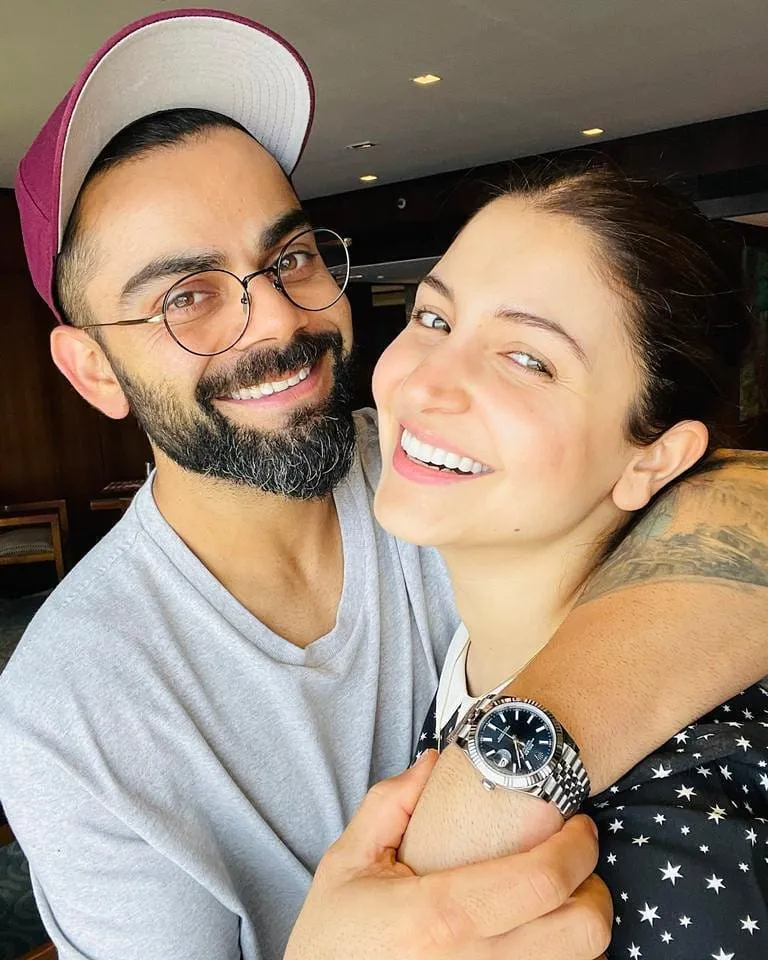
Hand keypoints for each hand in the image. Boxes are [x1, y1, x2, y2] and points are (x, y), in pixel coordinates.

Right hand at [285, 752, 610, 958]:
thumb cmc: (331, 940)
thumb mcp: (347, 862)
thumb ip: (390, 805)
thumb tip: (433, 763)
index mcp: (441, 917)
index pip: (542, 881)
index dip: (576, 848)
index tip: (579, 825)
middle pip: (581, 932)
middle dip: (595, 890)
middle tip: (576, 863)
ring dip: (582, 929)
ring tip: (558, 899)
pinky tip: (539, 937)